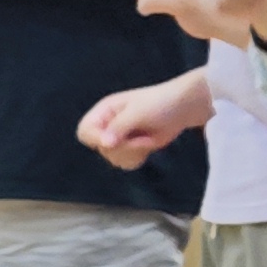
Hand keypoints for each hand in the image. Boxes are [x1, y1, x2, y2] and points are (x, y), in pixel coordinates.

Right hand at [74, 81, 197, 169]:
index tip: (112, 141)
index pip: (84, 131)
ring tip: (145, 139)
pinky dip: (137, 158)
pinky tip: (148, 147)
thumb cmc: (160, 103)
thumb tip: (104, 145)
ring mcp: (119, 139)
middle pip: (101, 149)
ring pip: (113, 159)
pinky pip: (124, 164)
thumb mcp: (138, 113)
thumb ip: (119, 127)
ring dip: (132, 153)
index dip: (95, 139)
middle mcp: (107, 126)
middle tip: (140, 135)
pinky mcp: (130, 149)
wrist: (182, 108)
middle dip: (123, 146)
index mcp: (104, 111)